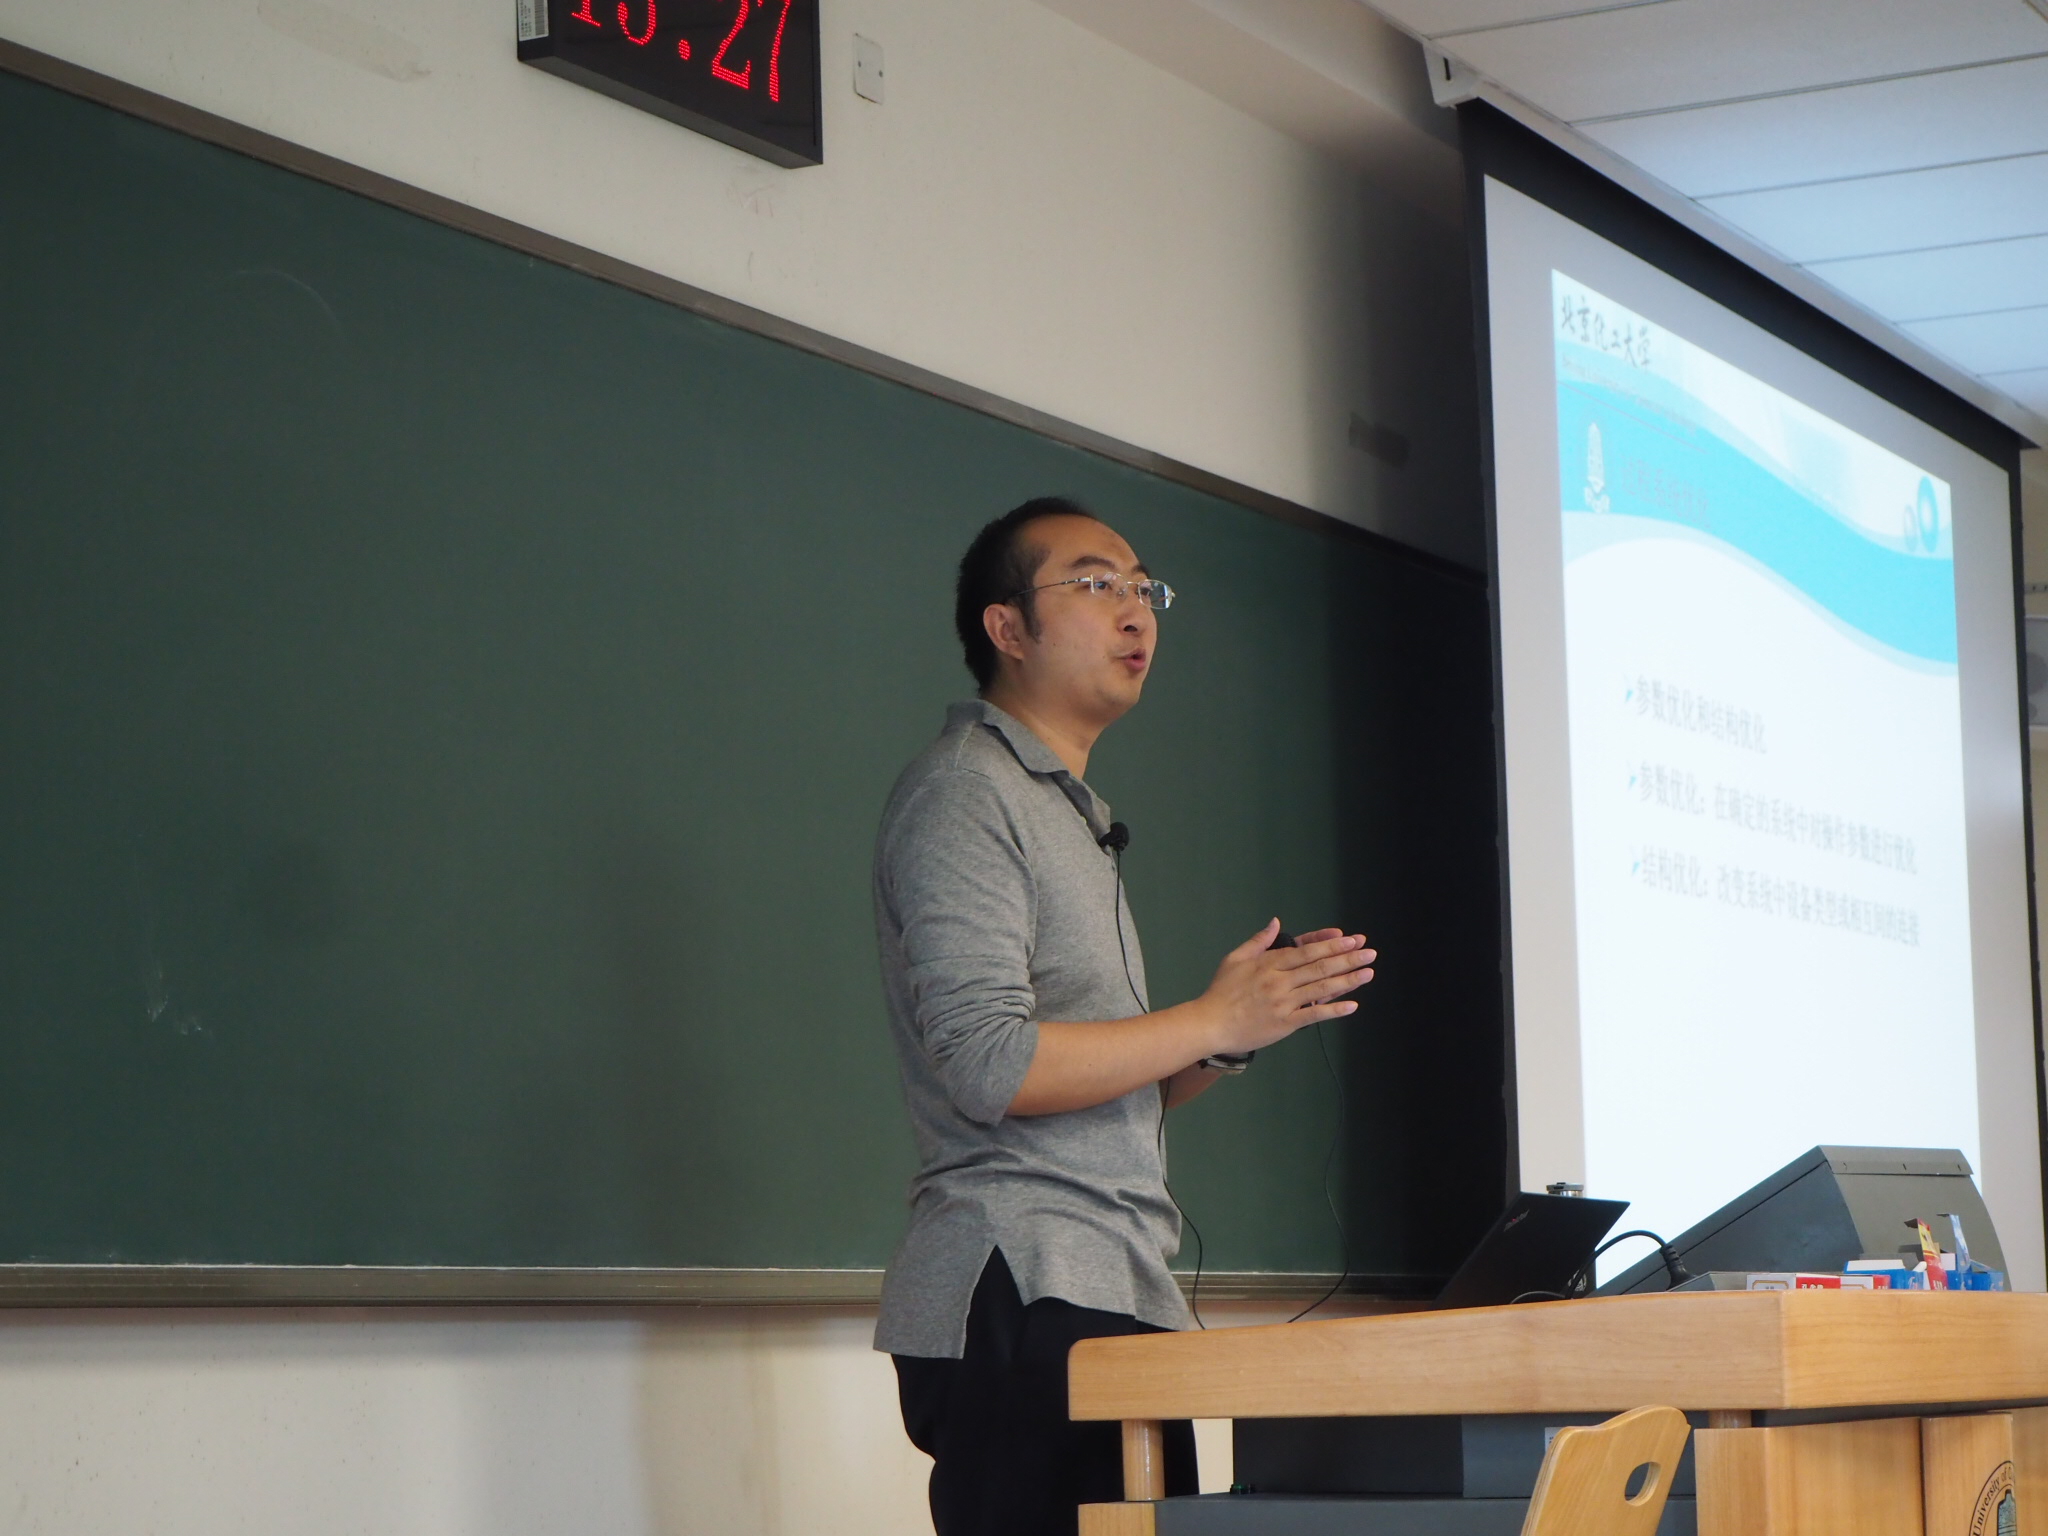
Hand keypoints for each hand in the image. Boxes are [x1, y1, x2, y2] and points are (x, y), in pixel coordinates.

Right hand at [1196, 919, 1375, 1054]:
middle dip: (1348, 959)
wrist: (1210, 1024)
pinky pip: (1313, 1015)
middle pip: (1319, 967)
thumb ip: (1258, 941)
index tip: (1351, 939)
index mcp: (1269, 963)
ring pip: (1321, 988)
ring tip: (1368, 973)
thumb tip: (1276, 922)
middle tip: (1370, 952)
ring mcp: (1284, 1003)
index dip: (1331, 945)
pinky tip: (1352, 1006)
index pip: (1306, 951)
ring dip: (1348, 980)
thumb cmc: (1221, 991)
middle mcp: (1280, 981)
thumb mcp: (1235, 959)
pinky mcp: (1285, 1024)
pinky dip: (1333, 1010)